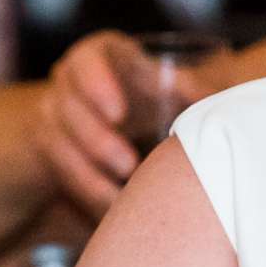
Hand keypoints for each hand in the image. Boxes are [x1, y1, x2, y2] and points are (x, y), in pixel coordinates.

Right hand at [30, 31, 216, 216]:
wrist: (153, 122)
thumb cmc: (177, 93)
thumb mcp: (189, 87)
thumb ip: (198, 88)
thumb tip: (211, 100)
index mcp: (103, 55)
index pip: (87, 60)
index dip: (97, 83)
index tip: (119, 114)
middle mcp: (72, 82)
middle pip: (68, 105)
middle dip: (95, 139)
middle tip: (128, 165)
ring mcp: (58, 114)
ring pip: (55, 142)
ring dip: (85, 173)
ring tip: (118, 200)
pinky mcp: (56, 149)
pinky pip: (60, 172)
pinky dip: (84, 192)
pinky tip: (110, 211)